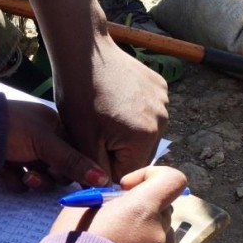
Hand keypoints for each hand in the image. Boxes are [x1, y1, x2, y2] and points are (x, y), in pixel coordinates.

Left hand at [0, 100, 108, 190]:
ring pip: (39, 179)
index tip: (75, 179)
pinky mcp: (6, 166)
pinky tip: (3, 172)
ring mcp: (22, 153)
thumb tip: (105, 180)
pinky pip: (19, 182)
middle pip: (58, 170)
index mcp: (54, 126)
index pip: (75, 152)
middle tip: (42, 174)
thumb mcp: (46, 143)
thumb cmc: (13, 128)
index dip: (75, 168)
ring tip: (24, 176)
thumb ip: (74, 162)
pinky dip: (13, 180)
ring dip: (33, 181)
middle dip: (50, 176)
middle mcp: (40, 139)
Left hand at [26, 0, 168, 181]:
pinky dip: (133, 113)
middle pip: (139, 155)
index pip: (127, 174)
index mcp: (144, 137)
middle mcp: (163, 121)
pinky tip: (116, 99)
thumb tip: (104, 191)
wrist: (84, 51)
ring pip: (144, 134)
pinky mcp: (161, 87)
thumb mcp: (81, 139)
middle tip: (95, 131)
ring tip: (104, 114)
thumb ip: (94, 171)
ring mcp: (165, 102)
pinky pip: (148, 113)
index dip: (105, 167)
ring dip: (126, 133)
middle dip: (117, 151)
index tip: (91, 151)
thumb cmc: (77, 95)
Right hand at [50, 166, 185, 242]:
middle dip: (140, 207)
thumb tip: (114, 202)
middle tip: (113, 217)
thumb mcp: (81, 209)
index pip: (172, 180)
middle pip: (162, 207)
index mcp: (142, 209)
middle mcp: (159, 231)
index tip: (126, 187)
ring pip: (159, 233)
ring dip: (141, 231)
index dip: (151, 176)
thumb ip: (105, 200)